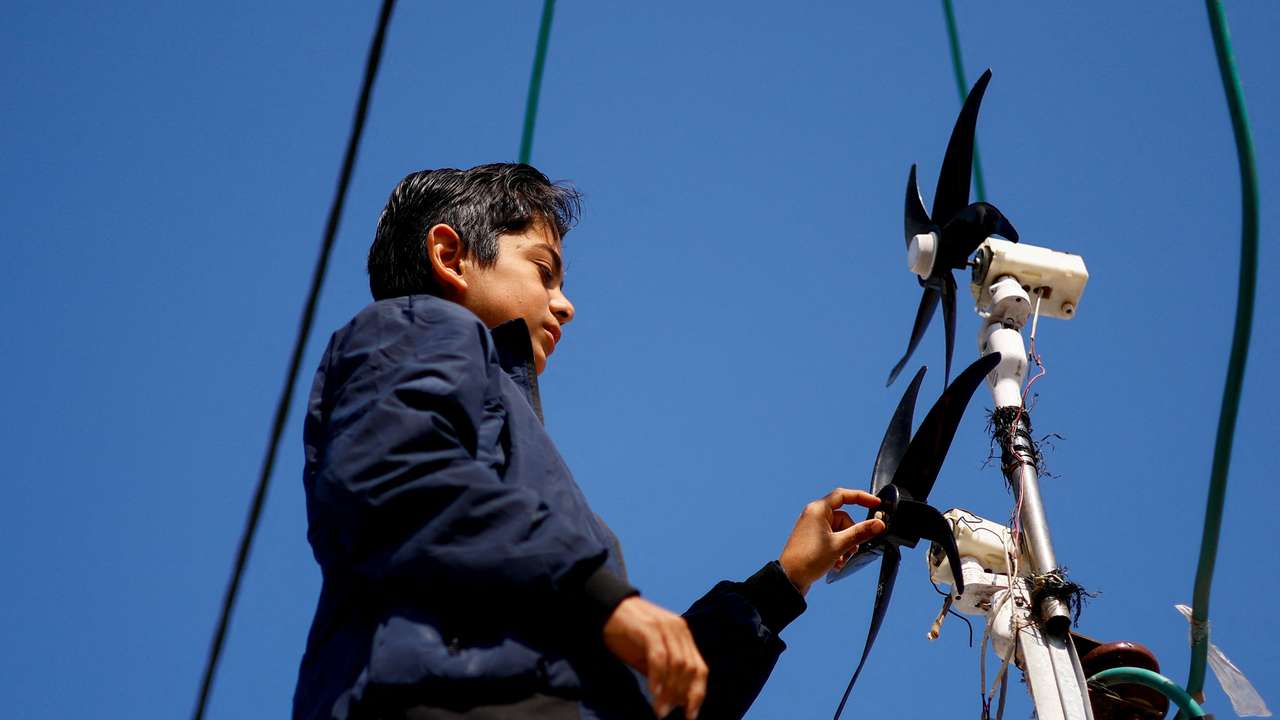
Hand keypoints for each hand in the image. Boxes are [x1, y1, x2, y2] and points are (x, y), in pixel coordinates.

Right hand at [603, 596, 707, 718]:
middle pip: (690, 669)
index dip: (697, 693)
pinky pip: (659, 657)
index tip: (690, 714)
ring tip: (659, 709)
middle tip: (666, 713)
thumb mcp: (649, 655)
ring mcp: (665, 627)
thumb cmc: (627, 634)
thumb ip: (664, 672)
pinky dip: (658, 677)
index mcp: (683, 636)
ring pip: (677, 664)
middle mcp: (679, 630)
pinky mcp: (649, 628)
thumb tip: (677, 700)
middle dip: (681, 695)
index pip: (700, 668)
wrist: (606, 607)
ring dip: (669, 691)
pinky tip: (653, 692)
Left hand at [778, 488, 885, 595]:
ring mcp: (813, 528)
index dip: (861, 498)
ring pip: (840, 531)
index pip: (843, 495)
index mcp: (818, 510)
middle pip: (844, 519)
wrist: (790, 578)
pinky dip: (837, 550)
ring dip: (845, 546)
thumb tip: (879, 524)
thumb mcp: (839, 545)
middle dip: (851, 536)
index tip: (876, 504)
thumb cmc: (808, 559)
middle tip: (851, 550)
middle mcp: (814, 515)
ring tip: (840, 560)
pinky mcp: (813, 539)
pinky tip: (835, 563)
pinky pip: (832, 539)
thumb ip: (860, 533)